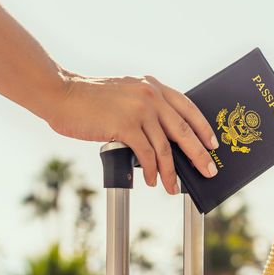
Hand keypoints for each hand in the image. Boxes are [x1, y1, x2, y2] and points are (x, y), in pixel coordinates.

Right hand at [46, 72, 218, 194]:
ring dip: (171, 172)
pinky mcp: (125, 125)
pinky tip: (150, 180)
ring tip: (173, 187)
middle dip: (199, 155)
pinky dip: (150, 171)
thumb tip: (164, 138)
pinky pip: (146, 154)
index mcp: (153, 86)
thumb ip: (145, 107)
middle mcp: (151, 95)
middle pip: (184, 131)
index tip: (213, 144)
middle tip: (209, 170)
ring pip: (165, 148)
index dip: (203, 128)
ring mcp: (139, 110)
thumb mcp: (126, 93)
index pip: (188, 108)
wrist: (60, 93)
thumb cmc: (89, 98)